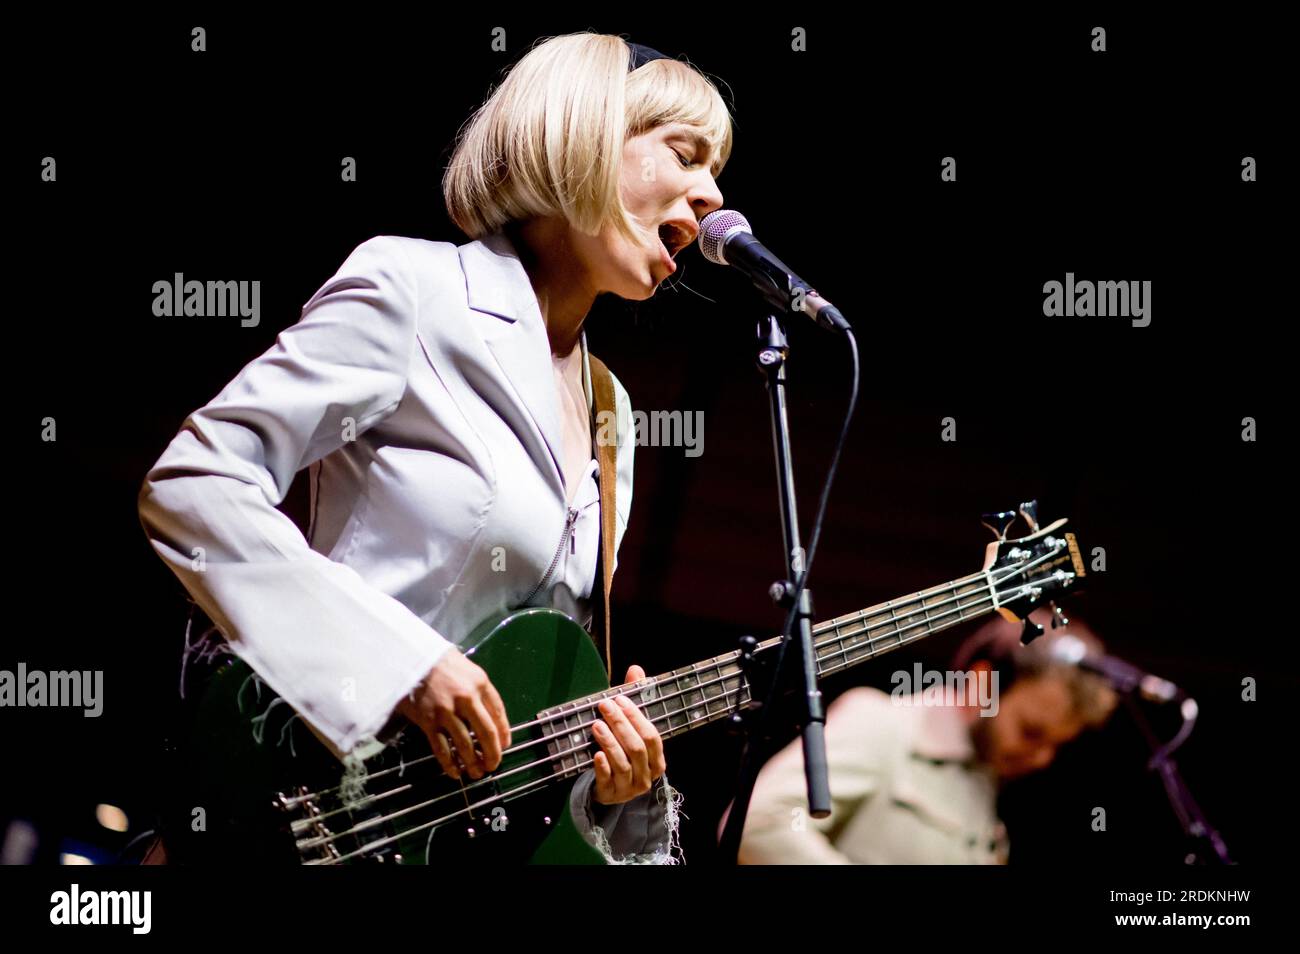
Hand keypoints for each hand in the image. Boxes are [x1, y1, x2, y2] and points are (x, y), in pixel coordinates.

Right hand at [397, 648, 511, 780]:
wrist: (411, 657)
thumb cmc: (442, 663)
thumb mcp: (469, 670)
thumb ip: (482, 692)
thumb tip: (493, 719)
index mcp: (480, 684)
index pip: (498, 713)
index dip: (504, 733)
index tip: (504, 746)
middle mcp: (466, 698)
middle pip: (486, 733)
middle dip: (492, 753)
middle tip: (493, 765)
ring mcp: (446, 711)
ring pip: (465, 744)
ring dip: (472, 762)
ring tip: (476, 773)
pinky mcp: (428, 721)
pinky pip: (441, 748)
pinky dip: (449, 764)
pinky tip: (455, 772)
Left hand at [591, 665, 666, 805]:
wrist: (610, 789)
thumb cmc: (624, 753)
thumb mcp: (631, 729)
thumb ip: (634, 701)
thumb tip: (635, 669)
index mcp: (657, 760)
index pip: (651, 735)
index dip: (636, 716)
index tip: (619, 699)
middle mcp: (647, 776)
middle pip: (637, 747)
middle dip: (620, 724)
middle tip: (604, 706)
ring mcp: (629, 788)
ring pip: (622, 763)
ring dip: (609, 742)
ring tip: (596, 725)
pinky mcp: (611, 794)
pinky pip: (608, 780)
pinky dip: (602, 767)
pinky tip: (595, 754)